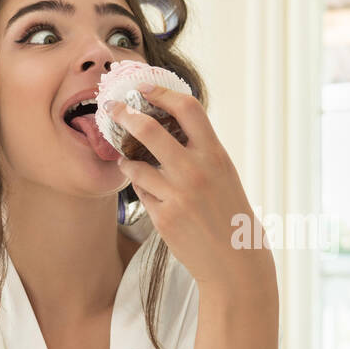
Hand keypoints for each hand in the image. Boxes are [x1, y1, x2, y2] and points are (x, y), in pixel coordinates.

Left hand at [111, 86, 275, 296]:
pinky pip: (140, 191)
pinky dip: (141, 187)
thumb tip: (169, 124)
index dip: (162, 92)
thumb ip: (200, 150)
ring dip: (127, 159)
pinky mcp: (164, 217)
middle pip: (149, 130)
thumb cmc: (230, 214)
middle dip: (125, 114)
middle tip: (114, 108)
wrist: (235, 261)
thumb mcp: (223, 174)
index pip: (187, 108)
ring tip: (128, 160)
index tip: (144, 87)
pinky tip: (151, 193)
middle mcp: (196, 171)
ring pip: (135, 164)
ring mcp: (178, 195)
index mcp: (216, 155)